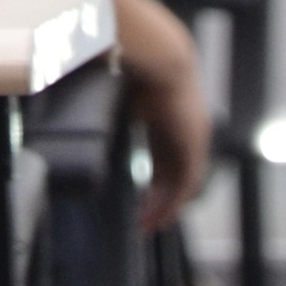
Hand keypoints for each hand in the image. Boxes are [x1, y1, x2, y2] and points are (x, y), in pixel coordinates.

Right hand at [129, 55, 212, 232]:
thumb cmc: (138, 71)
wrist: (159, 59)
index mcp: (170, 122)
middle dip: (157, 203)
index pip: (164, 162)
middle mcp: (187, 134)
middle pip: (173, 177)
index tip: (140, 204)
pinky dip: (175, 202)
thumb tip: (90, 130)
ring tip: (147, 226)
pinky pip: (187, 183)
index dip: (153, 185)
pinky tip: (161, 216)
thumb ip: (115, 120)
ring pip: (182, 185)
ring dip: (165, 208)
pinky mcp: (195, 145)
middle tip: (142, 224)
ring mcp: (194, 140)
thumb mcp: (125, 103)